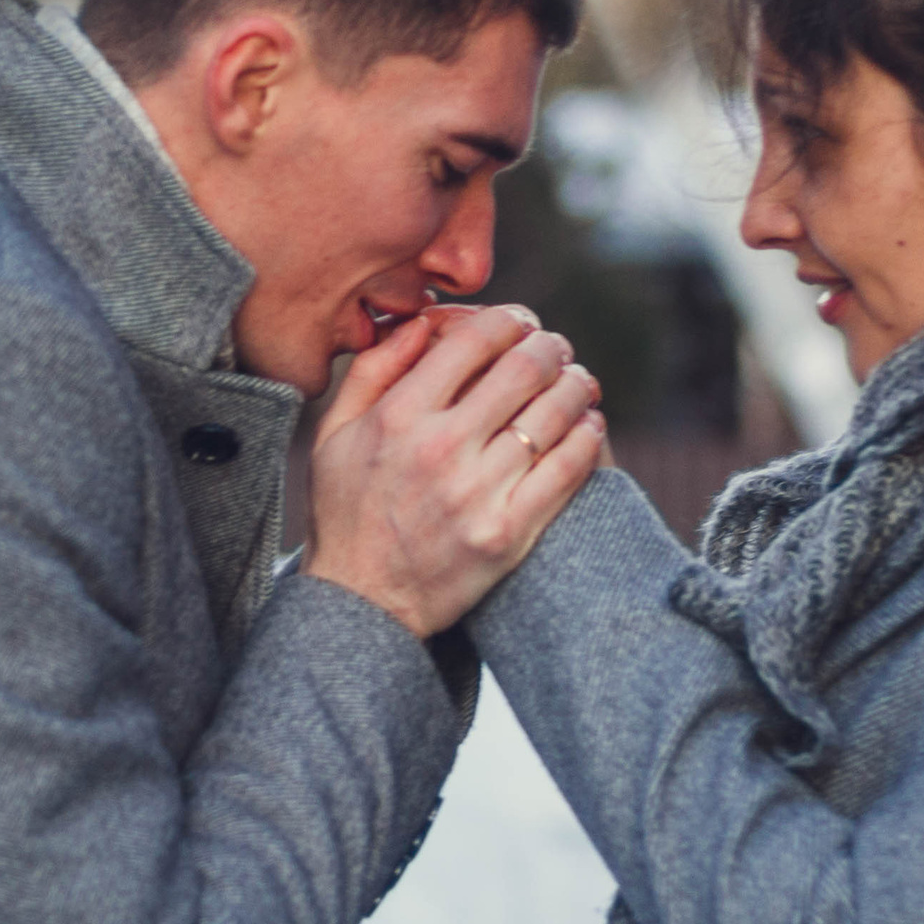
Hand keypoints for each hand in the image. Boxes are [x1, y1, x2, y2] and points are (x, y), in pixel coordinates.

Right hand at [304, 305, 605, 637]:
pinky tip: (589, 425)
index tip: (521, 322)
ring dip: (577, 386)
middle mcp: (439, 449)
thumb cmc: (346, 512)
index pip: (472, 341)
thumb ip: (373, 370)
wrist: (361, 604)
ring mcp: (477, 494)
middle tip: (557, 348)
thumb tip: (421, 322)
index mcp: (397, 417)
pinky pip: (567, 470)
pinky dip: (587, 437)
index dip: (509, 320)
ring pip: (554, 415)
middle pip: (524, 370)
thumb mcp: (334, 434)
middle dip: (550, 347)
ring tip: (579, 382)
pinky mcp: (508, 534)